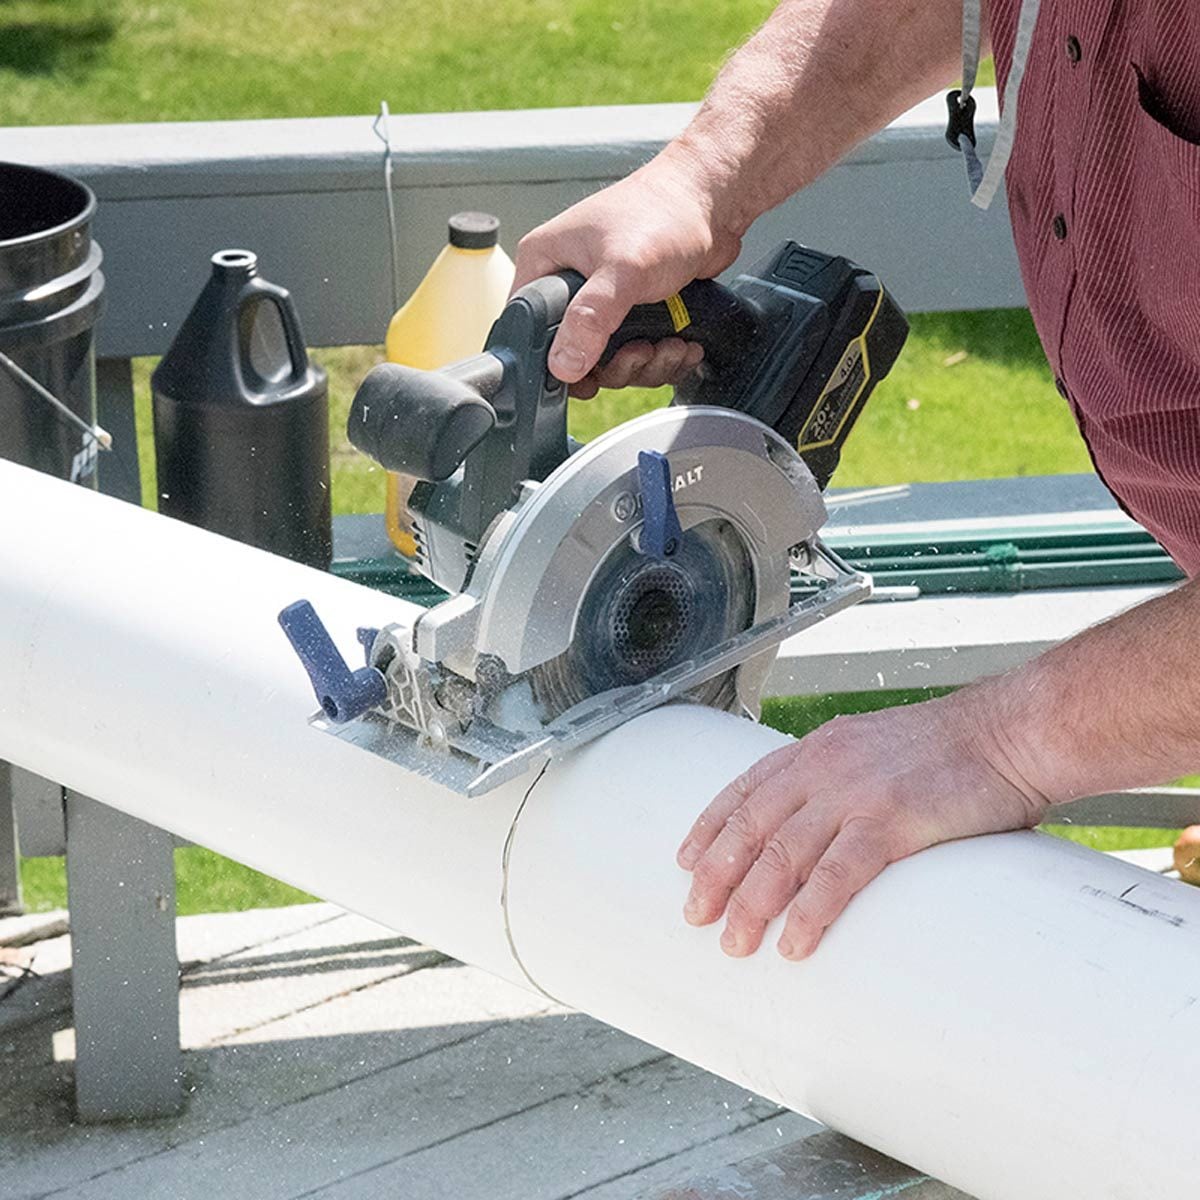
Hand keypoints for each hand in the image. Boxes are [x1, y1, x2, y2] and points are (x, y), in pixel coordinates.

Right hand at [512, 151, 742, 397]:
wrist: (713, 202)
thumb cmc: (664, 213)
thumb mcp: (622, 269)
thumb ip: (590, 318)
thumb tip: (562, 364)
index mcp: (546, 264)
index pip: (527, 329)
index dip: (552, 361)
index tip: (586, 376)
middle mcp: (569, 284)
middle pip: (574, 355)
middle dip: (615, 366)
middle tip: (640, 352)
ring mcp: (602, 301)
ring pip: (610, 360)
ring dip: (645, 364)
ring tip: (670, 346)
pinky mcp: (632, 313)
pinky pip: (638, 355)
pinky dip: (662, 358)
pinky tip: (682, 345)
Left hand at [676, 692, 1048, 959]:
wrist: (1009, 732)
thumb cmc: (952, 748)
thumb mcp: (875, 748)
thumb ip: (842, 779)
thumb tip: (822, 826)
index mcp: (818, 750)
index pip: (744, 788)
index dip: (709, 827)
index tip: (686, 861)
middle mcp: (824, 767)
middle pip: (750, 826)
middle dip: (716, 874)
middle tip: (696, 915)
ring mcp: (855, 793)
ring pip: (782, 854)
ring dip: (752, 903)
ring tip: (736, 941)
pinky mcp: (891, 822)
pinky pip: (836, 875)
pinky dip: (809, 912)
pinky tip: (794, 943)